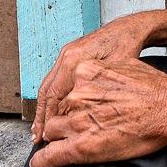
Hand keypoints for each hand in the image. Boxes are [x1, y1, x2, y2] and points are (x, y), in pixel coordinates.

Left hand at [31, 59, 166, 166]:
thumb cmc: (153, 87)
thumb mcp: (124, 66)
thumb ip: (104, 73)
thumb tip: (99, 80)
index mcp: (84, 72)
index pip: (64, 91)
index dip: (71, 105)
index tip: (76, 112)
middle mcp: (76, 94)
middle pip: (57, 111)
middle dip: (65, 121)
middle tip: (81, 127)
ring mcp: (76, 120)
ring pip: (52, 132)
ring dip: (60, 138)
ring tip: (69, 144)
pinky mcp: (80, 146)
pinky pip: (48, 157)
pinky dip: (43, 162)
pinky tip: (41, 164)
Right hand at [32, 15, 150, 144]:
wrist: (129, 28)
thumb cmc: (127, 47)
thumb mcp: (114, 73)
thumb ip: (94, 92)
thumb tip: (76, 118)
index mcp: (75, 59)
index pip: (54, 95)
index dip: (48, 119)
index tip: (45, 137)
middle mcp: (66, 55)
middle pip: (46, 91)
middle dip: (41, 116)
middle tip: (38, 137)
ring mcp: (66, 53)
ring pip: (47, 85)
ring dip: (43, 107)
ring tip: (41, 128)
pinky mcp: (69, 54)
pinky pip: (55, 78)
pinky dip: (51, 96)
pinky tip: (52, 110)